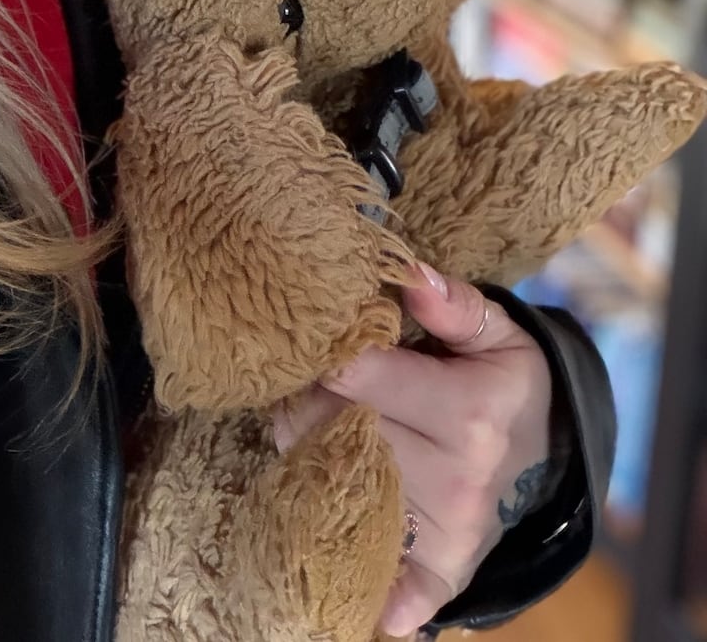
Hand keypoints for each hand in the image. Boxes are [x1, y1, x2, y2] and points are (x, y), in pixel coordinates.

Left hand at [272, 263, 554, 638]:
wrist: (549, 458)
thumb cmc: (507, 384)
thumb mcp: (499, 332)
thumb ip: (452, 303)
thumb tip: (407, 273)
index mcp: (464, 412)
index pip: (351, 375)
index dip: (324, 351)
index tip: (320, 338)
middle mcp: (451, 477)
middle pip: (325, 428)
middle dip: (309, 397)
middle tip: (323, 382)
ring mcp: (442, 530)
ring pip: (327, 480)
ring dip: (312, 450)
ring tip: (334, 425)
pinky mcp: (440, 570)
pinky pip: (389, 584)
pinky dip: (365, 576)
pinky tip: (348, 561)